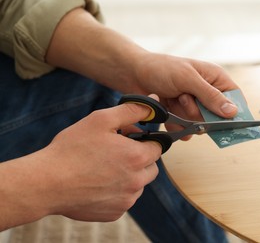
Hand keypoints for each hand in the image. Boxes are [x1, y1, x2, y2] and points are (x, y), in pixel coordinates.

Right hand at [37, 96, 160, 221]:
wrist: (47, 183)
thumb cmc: (72, 149)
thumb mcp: (101, 120)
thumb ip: (132, 110)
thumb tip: (154, 102)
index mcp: (137, 157)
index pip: (158, 146)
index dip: (145, 139)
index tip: (129, 138)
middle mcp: (137, 182)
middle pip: (151, 167)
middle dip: (140, 157)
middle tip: (117, 152)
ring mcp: (126, 200)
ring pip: (139, 184)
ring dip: (130, 175)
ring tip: (105, 168)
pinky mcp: (115, 212)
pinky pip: (125, 199)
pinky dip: (117, 191)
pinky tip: (98, 183)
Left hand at [46, 8, 238, 120]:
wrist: (134, 74)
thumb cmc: (162, 69)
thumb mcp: (188, 79)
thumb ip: (210, 96)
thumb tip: (233, 112)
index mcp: (215, 79)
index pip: (235, 98)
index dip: (234, 112)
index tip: (229, 124)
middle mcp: (207, 93)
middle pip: (216, 116)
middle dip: (198, 112)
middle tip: (184, 98)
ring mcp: (193, 105)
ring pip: (199, 125)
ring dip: (184, 116)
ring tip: (172, 100)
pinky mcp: (181, 116)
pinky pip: (185, 130)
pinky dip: (174, 123)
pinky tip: (166, 110)